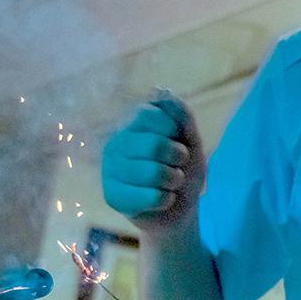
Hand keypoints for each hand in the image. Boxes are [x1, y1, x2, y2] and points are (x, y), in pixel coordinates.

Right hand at [101, 91, 205, 232]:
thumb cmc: (183, 170)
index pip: (148, 113)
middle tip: (177, 166)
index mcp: (131, 126)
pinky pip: (152, 196)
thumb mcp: (190, 140)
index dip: (173, 129)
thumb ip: (181, 116)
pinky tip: (161, 199)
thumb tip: (163, 91)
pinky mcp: (112, 197)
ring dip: (174, 181)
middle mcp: (114, 144)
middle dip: (178, 158)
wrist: (181, 208)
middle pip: (154, 144)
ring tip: (170, 183)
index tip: (177, 139)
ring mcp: (109, 171)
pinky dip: (167, 200)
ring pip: (154, 172)